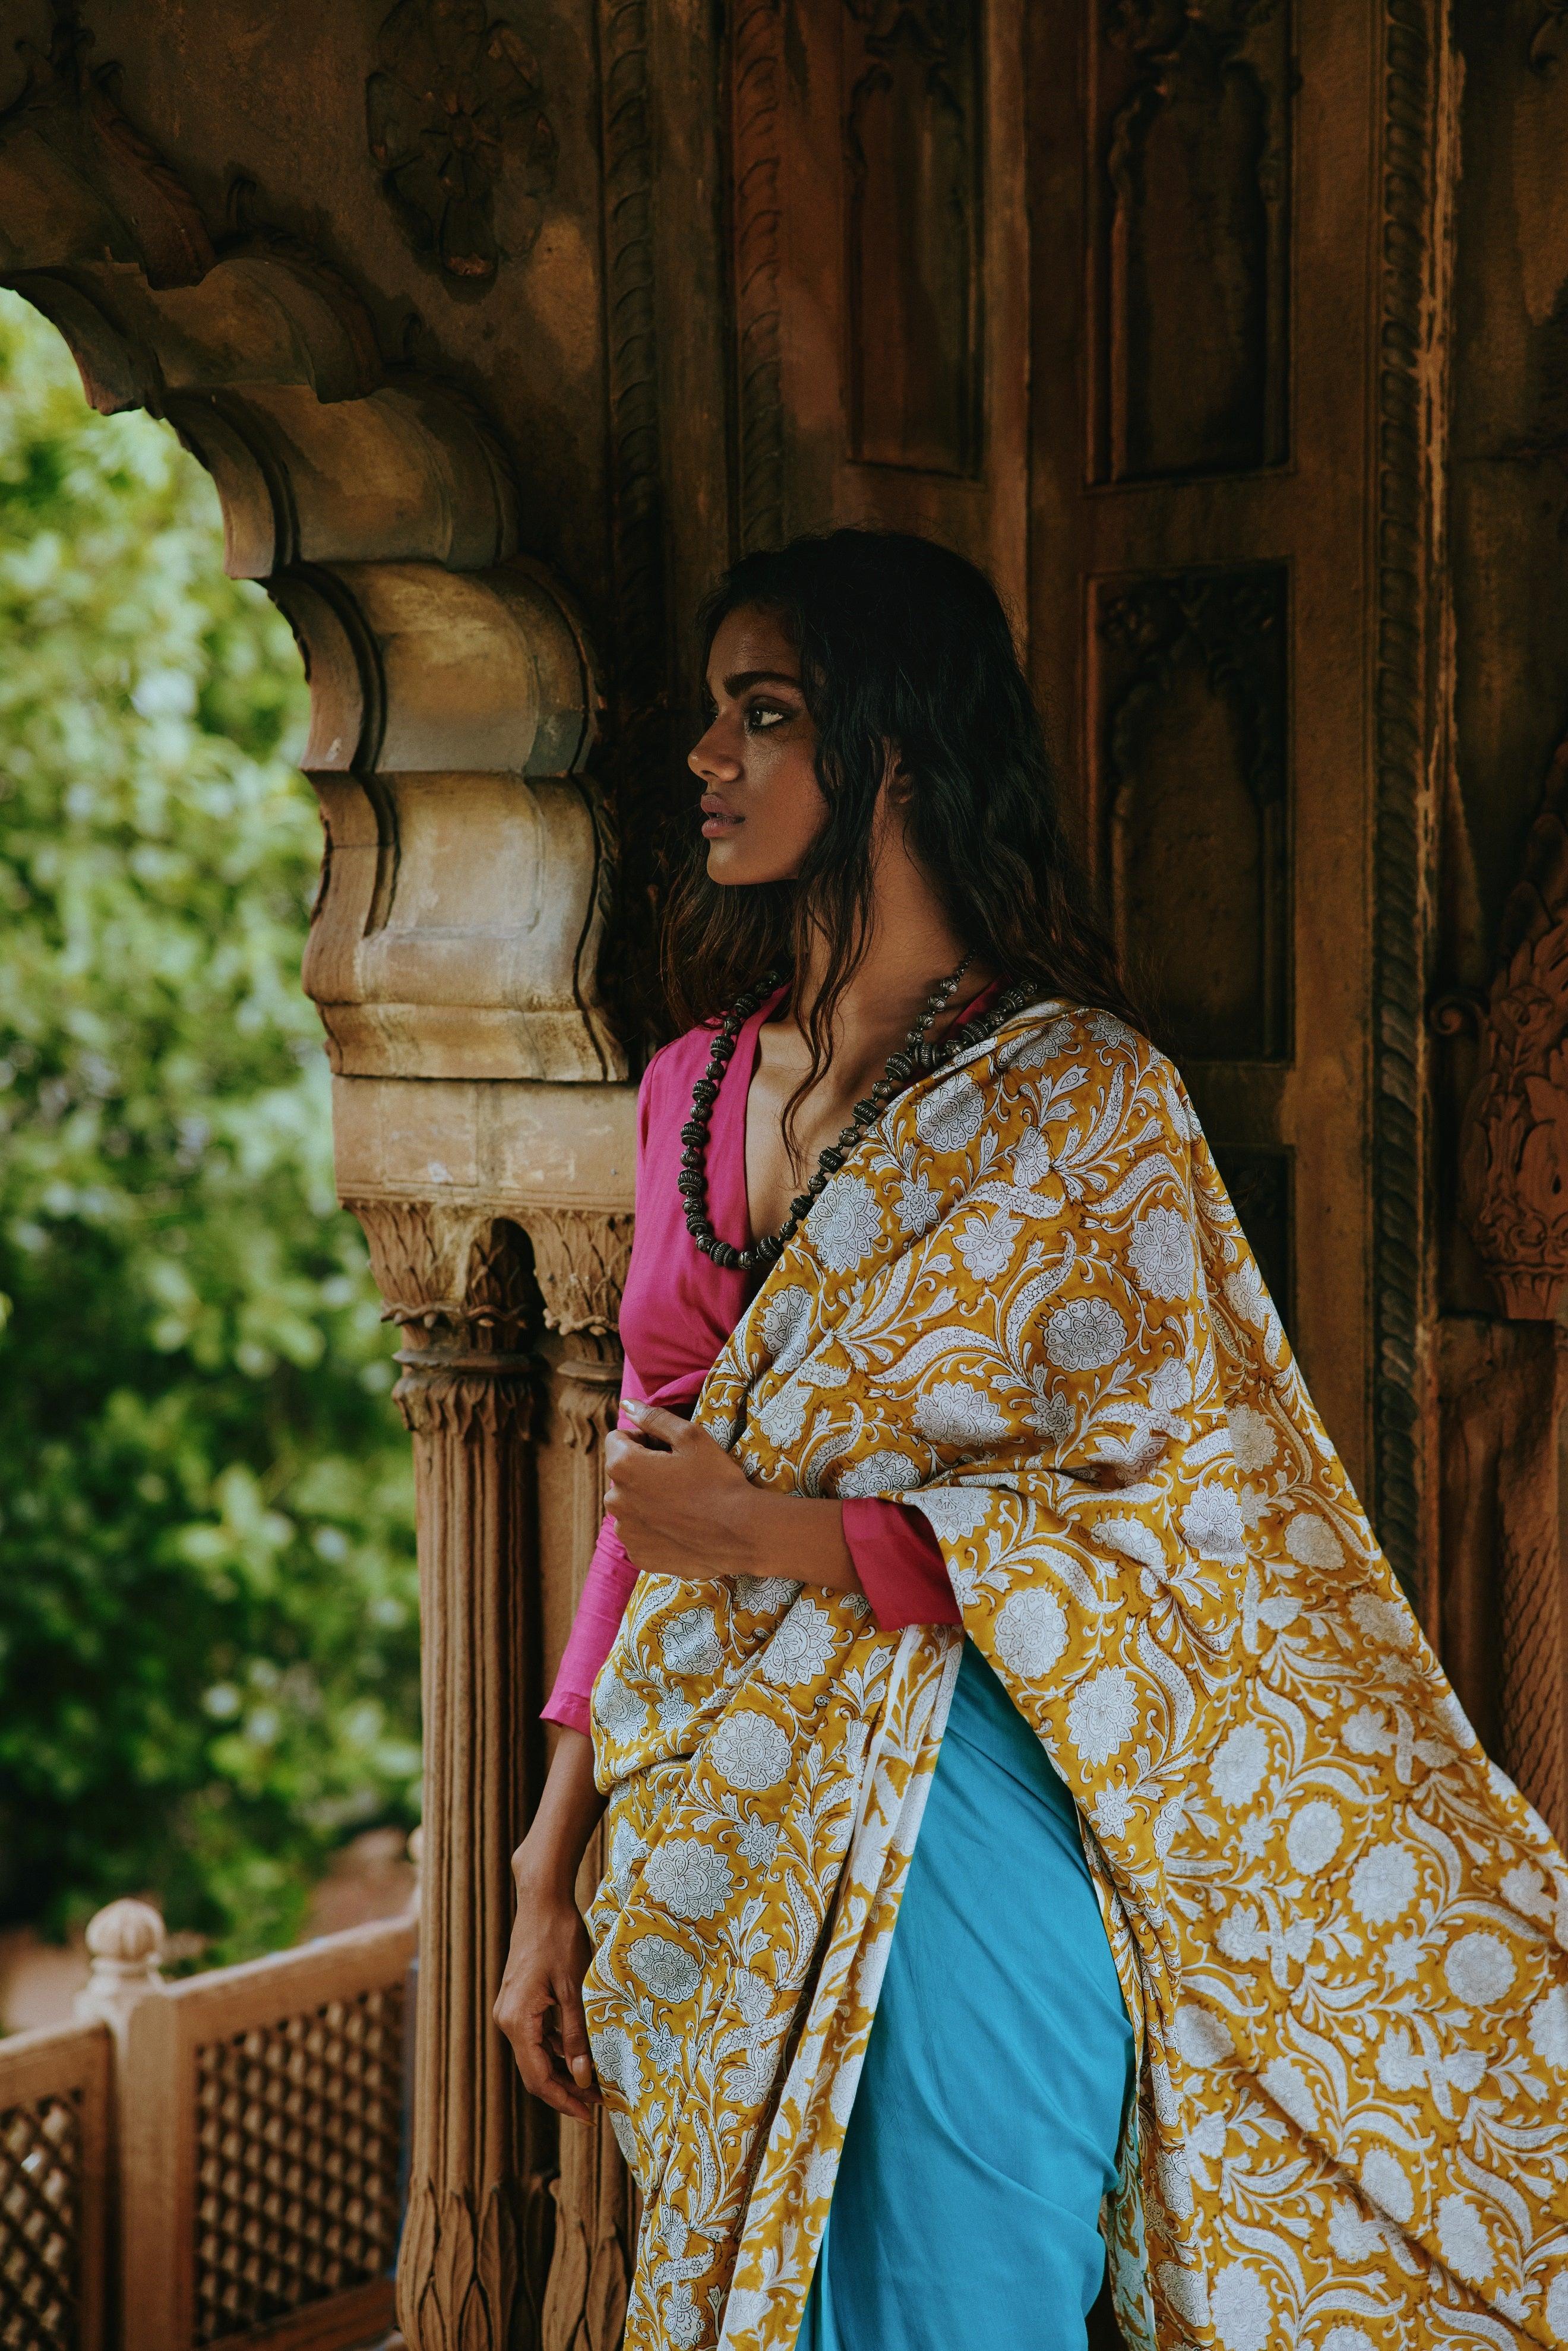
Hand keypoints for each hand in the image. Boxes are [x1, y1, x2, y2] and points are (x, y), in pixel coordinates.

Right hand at [494, 1860, 599, 2122]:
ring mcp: (511, 2009)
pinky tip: (583, 2053)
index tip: (589, 2115)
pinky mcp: (520, 2000)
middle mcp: (507, 2020)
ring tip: (597, 2083)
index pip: (538, 2077)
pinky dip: (559, 2048)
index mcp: (517, 2021)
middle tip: (598, 2105)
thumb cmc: (559, 1938)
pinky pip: (538, 2035)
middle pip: (535, 2071)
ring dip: (564, 2071)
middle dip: (566, 2090)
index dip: (564, 2100)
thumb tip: (585, 2077)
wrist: (541, 1900)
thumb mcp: (574, 1988)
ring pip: (537, 2054)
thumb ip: (577, 2035)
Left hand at [604, 1400, 864, 1593]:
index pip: (618, 1439)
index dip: (645, 1440)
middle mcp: (614, 1500)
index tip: (670, 1450)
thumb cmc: (716, 1479)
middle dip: (643, 1471)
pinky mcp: (639, 1555)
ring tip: (682, 1503)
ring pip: (630, 1505)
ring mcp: (625, 1532)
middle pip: (623, 1474)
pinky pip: (640, 1534)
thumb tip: (627, 1404)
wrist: (740, 1533)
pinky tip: (681, 1527)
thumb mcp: (690, 1436)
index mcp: (622, 1466)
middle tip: (680, 1477)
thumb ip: (653, 1417)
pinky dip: (654, 1529)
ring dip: (647, 1500)